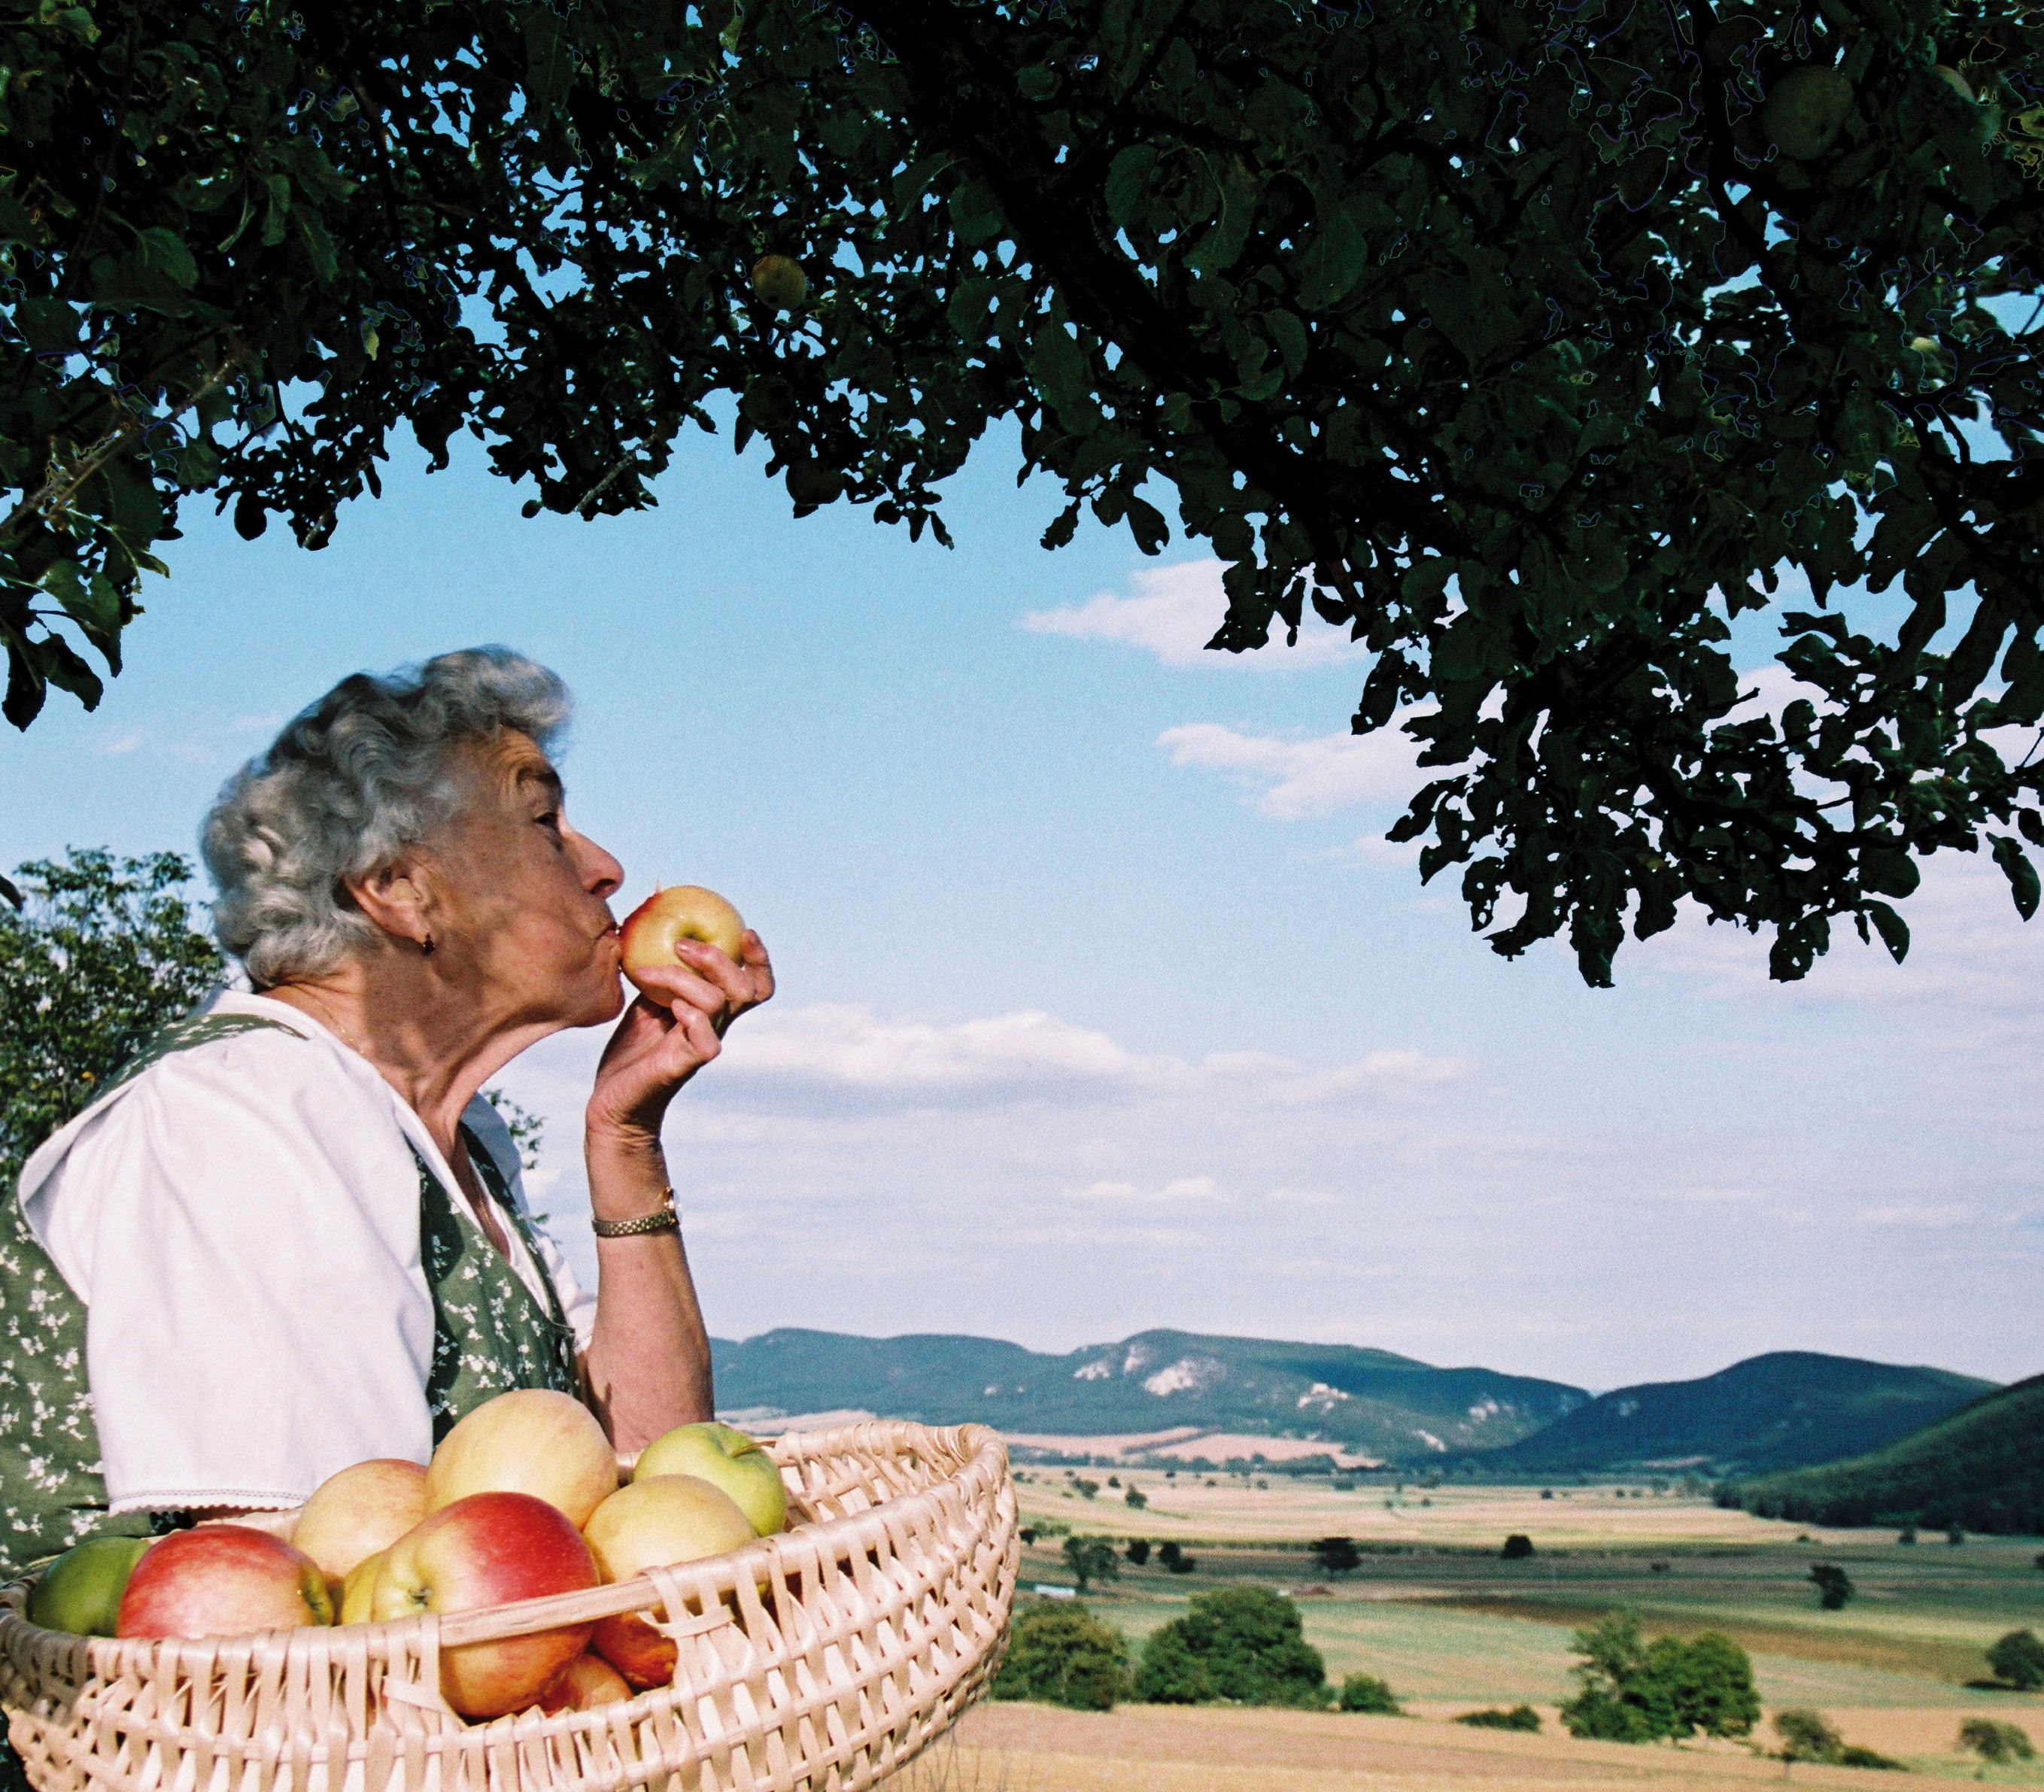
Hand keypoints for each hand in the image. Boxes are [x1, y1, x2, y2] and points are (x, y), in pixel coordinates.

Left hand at [586, 930, 773, 1146]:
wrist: (613, 1100)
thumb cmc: (631, 1050)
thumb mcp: (647, 1001)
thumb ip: (662, 973)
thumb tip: (653, 929)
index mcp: (713, 1011)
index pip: (755, 985)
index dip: (759, 959)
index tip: (745, 930)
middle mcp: (716, 1027)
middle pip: (746, 989)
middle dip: (718, 958)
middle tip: (681, 944)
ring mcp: (702, 1045)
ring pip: (718, 1002)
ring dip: (683, 978)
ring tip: (647, 973)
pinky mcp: (685, 1065)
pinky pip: (704, 1038)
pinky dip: (689, 1015)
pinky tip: (665, 1008)